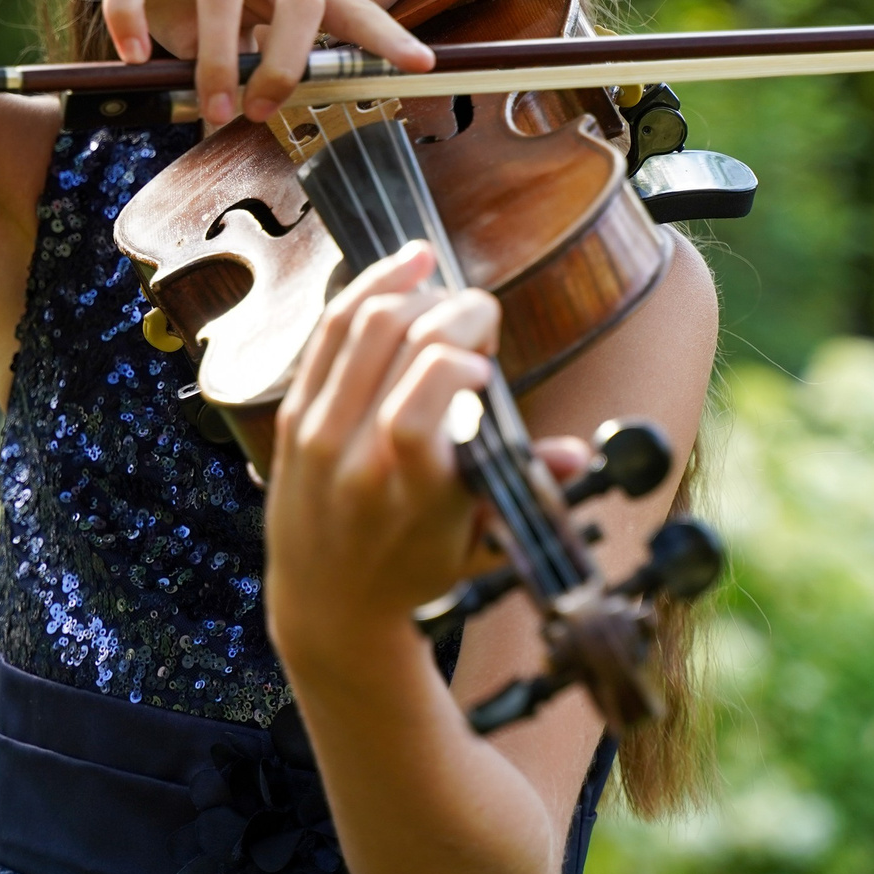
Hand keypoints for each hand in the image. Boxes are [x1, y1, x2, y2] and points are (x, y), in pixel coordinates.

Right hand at [55, 0, 429, 124]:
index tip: (421, 63)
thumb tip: (266, 110)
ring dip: (217, 60)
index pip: (345, 2)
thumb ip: (251, 53)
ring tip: (212, 107)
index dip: (384, 33)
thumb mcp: (229, 18)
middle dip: (288, 60)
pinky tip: (135, 56)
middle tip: (264, 108)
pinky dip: (134, 22)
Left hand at [263, 243, 505, 675]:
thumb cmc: (418, 568)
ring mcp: (319, 433)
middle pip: (397, 345)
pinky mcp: (295, 415)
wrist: (330, 604)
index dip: (456, 368)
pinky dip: (367, 288)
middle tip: (481, 316)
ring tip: (443, 280)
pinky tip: (403, 268)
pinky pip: (327, 332)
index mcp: (412, 497)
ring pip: (360, 325)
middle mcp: (357, 461)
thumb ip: (527, 489)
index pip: (416, 414)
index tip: (487, 370)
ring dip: (410, 288)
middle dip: (453, 311)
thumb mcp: (481, 543)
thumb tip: (578, 455)